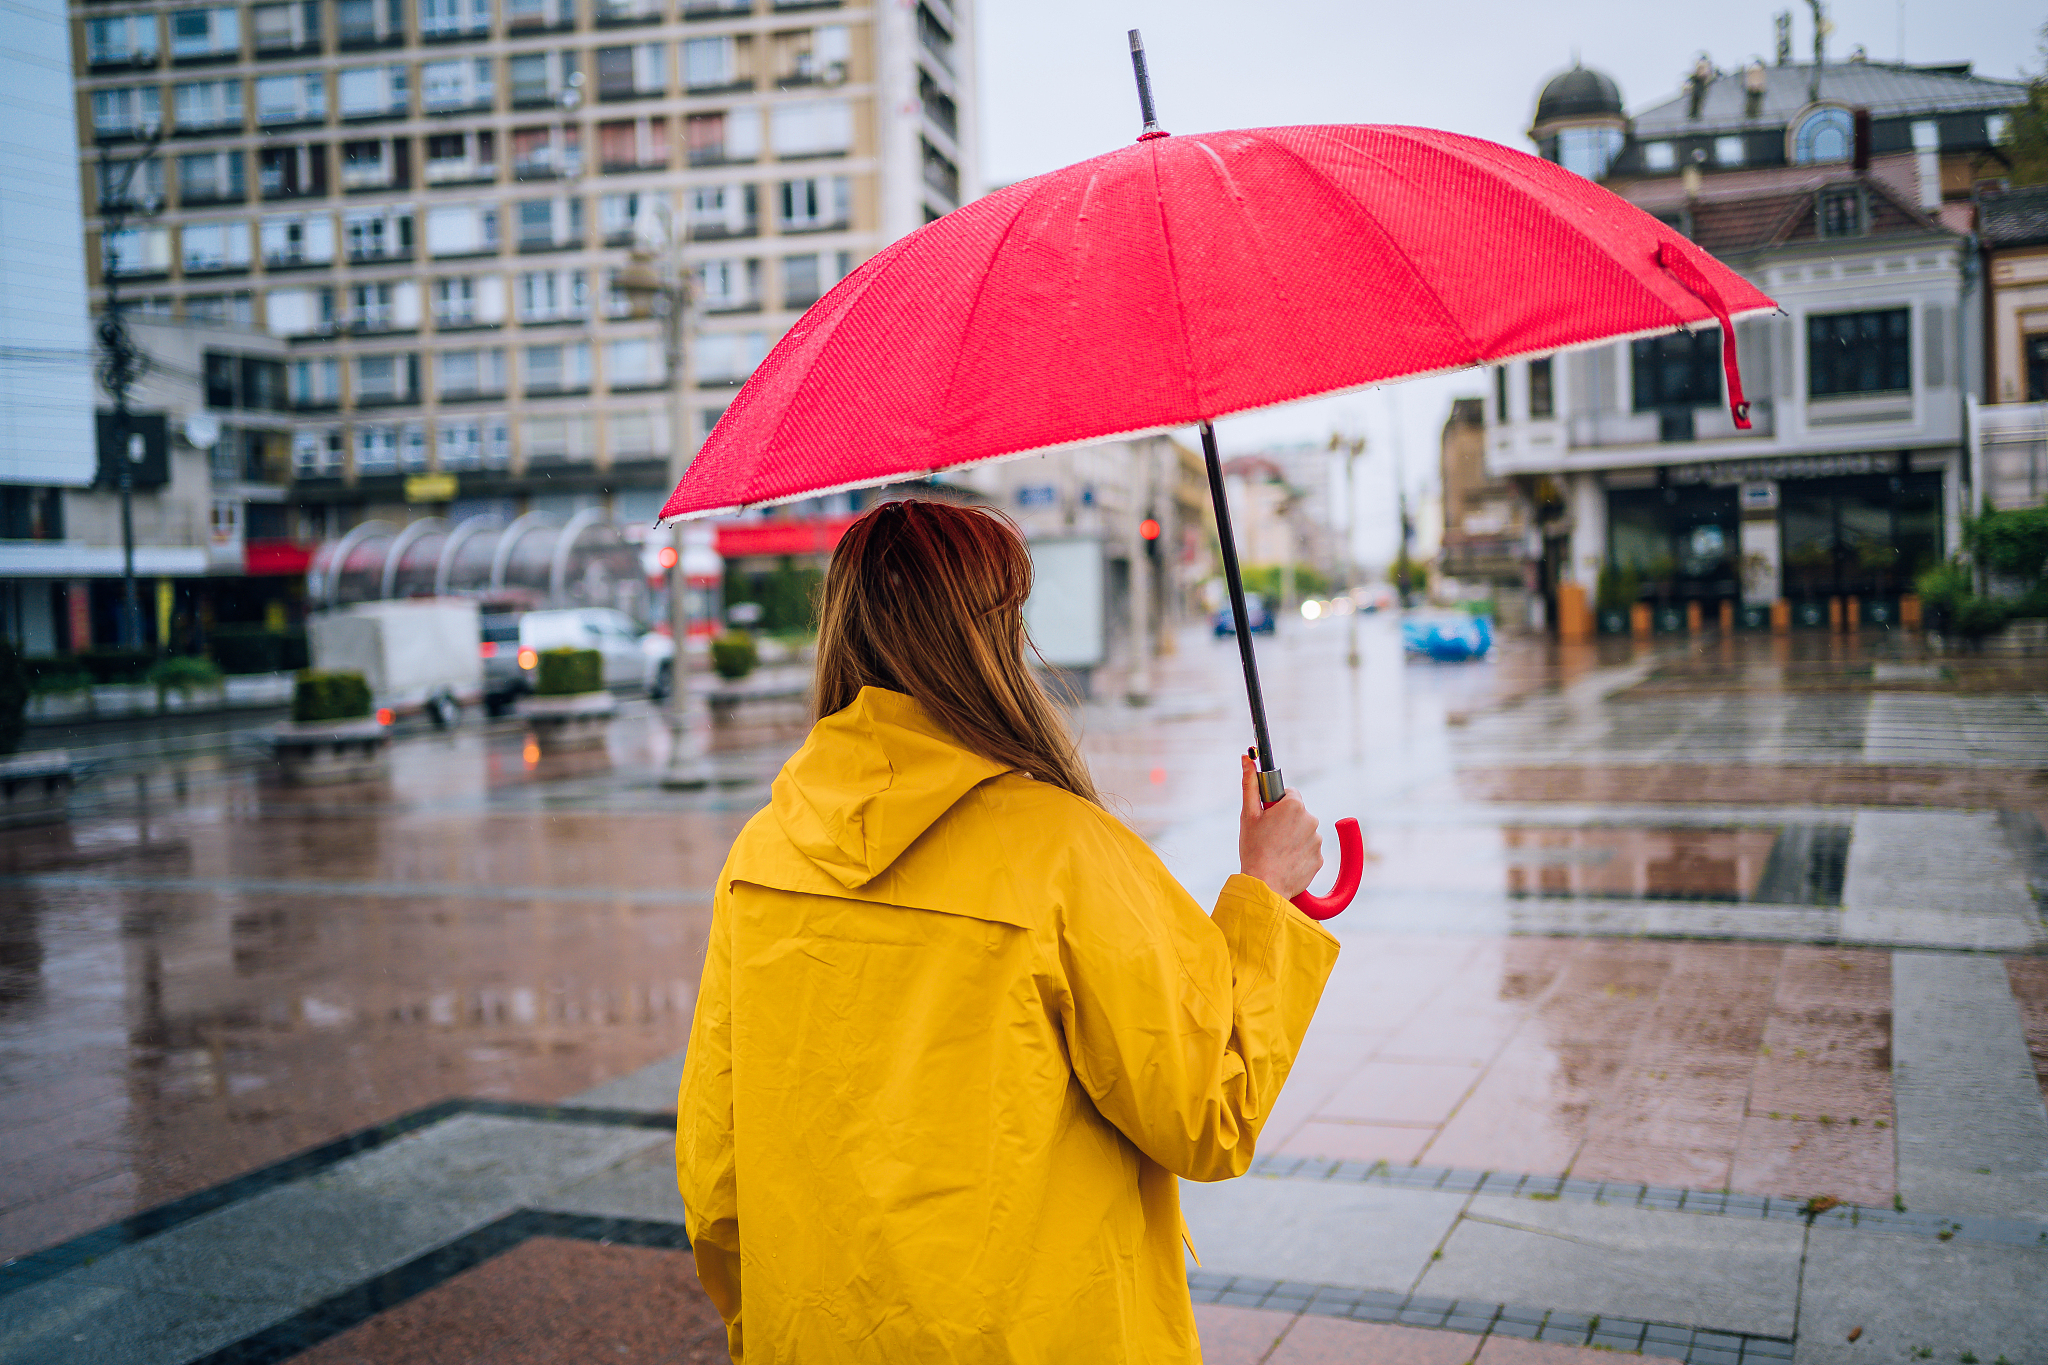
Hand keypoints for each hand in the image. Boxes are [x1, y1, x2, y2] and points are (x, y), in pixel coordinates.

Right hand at [1238, 752, 1322, 900]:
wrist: (1264, 886)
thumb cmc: (1253, 849)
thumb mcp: (1248, 815)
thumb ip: (1249, 784)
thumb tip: (1246, 758)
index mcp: (1294, 805)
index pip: (1289, 794)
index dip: (1277, 804)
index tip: (1268, 816)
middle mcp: (1310, 819)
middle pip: (1297, 814)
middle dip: (1285, 821)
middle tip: (1268, 836)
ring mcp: (1317, 840)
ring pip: (1304, 832)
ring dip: (1292, 838)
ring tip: (1275, 851)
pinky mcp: (1319, 859)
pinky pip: (1308, 851)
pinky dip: (1299, 854)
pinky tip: (1284, 862)